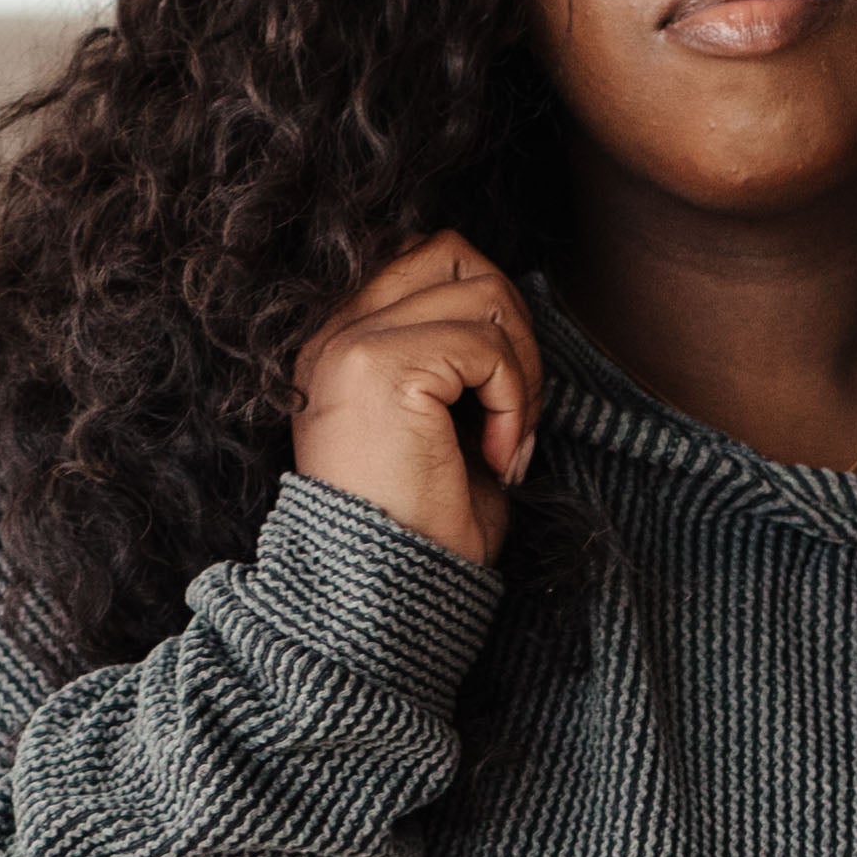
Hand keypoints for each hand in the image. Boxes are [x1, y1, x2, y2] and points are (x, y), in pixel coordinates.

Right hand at [287, 235, 542, 568]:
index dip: (486, 318)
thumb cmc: (420, 538)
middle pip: (453, 251)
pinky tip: (499, 461)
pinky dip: (515, 402)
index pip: (426, 261)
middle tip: (520, 415)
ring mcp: (352, 344)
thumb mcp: (445, 434)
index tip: (500, 411)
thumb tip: (513, 320)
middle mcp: (335, 334)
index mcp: (341, 344)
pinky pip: (486, 344)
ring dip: (521, 369)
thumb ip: (463, 364)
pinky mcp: (380, 366)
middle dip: (511, 325)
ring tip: (511, 444)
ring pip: (481, 290)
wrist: (380, 604)